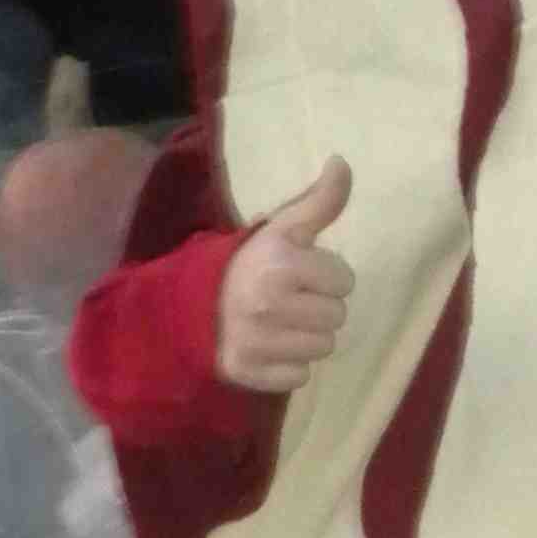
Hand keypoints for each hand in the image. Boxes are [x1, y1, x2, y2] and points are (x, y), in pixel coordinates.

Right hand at [216, 156, 354, 393]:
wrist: (191, 305)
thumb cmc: (247, 263)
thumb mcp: (282, 228)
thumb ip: (320, 201)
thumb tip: (343, 161)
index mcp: (281, 264)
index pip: (345, 281)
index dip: (327, 276)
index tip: (301, 274)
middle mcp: (270, 304)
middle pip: (337, 317)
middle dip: (319, 307)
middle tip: (292, 300)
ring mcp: (259, 342)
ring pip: (323, 348)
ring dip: (308, 337)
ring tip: (283, 323)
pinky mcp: (251, 373)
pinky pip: (301, 376)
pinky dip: (290, 365)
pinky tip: (272, 347)